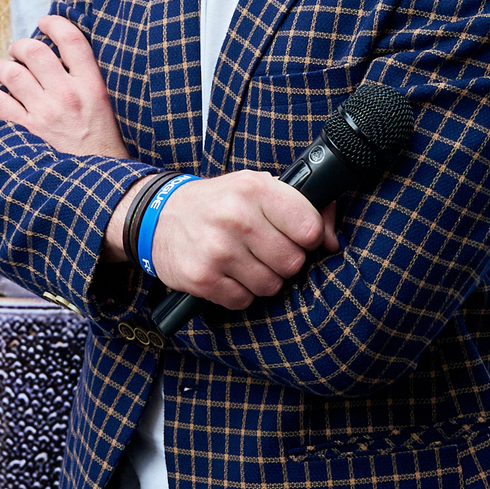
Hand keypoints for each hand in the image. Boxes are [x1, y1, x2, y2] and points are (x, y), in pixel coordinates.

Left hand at [0, 15, 127, 158]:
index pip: (72, 39)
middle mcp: (68, 95)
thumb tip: (62, 54)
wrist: (100, 185)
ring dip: (3, 67)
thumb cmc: (104, 145)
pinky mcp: (27, 133)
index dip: (54, 22)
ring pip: (12, 73)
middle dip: (20, 45)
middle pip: (35, 51)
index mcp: (92, 86)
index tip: (45, 22)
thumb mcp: (107, 106)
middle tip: (18, 50)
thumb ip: (88, 80)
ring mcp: (46, 114)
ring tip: (5, 69)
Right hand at [105, 170, 342, 308]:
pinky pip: (244, 300)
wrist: (157, 217)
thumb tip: (332, 241)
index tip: (294, 235)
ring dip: (262, 279)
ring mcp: (217, 249)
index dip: (307, 237)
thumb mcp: (256, 188)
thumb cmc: (217, 203)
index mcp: (254, 188)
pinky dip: (239, 292)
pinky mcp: (203, 278)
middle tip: (264, 249)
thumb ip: (300, 207)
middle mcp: (236, 217)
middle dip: (284, 261)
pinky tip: (226, 273)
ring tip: (244, 260)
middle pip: (293, 262)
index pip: (309, 227)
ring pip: (271, 286)